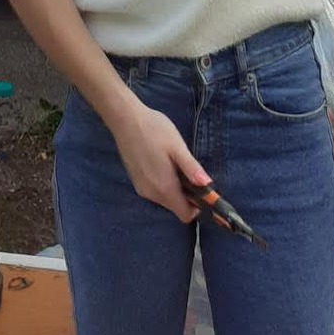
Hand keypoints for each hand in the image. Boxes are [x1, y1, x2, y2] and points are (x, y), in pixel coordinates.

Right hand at [110, 94, 208, 218]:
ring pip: (165, 199)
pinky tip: (159, 161)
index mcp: (165, 188)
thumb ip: (191, 168)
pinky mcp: (135, 181)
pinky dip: (161, 183)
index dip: (197, 207)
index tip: (200, 189)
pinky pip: (154, 191)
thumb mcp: (177, 146)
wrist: (125, 118)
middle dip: (185, 194)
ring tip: (172, 162)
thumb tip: (208, 185)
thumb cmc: (154, 130)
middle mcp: (152, 194)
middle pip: (175, 207)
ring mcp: (141, 189)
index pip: (185, 215)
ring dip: (173, 188)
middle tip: (186, 170)